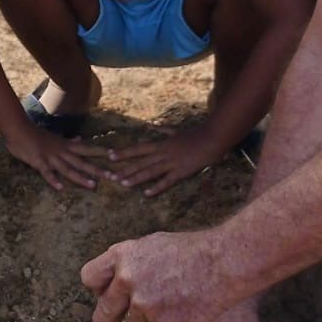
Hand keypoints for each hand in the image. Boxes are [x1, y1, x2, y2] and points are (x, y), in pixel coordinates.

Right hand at [2, 121, 111, 191]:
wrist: (18, 129)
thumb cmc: (35, 133)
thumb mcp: (54, 136)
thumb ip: (68, 140)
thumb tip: (79, 139)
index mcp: (65, 145)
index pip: (86, 149)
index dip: (100, 152)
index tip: (115, 155)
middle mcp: (61, 152)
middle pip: (82, 162)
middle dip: (97, 169)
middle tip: (112, 176)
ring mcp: (50, 157)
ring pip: (68, 168)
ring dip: (80, 177)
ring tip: (93, 186)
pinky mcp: (39, 162)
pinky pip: (47, 173)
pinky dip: (53, 180)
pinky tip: (60, 188)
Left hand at [80, 227, 229, 321]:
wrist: (222, 263)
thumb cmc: (189, 251)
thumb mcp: (150, 246)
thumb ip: (129, 263)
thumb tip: (113, 283)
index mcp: (121, 255)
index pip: (89, 277)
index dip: (96, 289)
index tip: (102, 295)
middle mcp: (127, 279)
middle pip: (103, 312)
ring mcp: (145, 304)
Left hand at [106, 125, 225, 196]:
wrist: (212, 138)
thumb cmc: (195, 134)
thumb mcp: (176, 131)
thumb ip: (164, 131)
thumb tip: (155, 127)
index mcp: (161, 143)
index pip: (138, 149)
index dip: (124, 153)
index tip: (110, 156)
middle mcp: (163, 153)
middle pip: (140, 162)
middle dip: (125, 169)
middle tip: (110, 175)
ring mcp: (172, 163)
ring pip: (150, 172)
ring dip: (136, 178)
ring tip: (123, 184)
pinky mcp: (182, 172)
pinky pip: (167, 181)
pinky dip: (156, 187)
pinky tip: (146, 194)